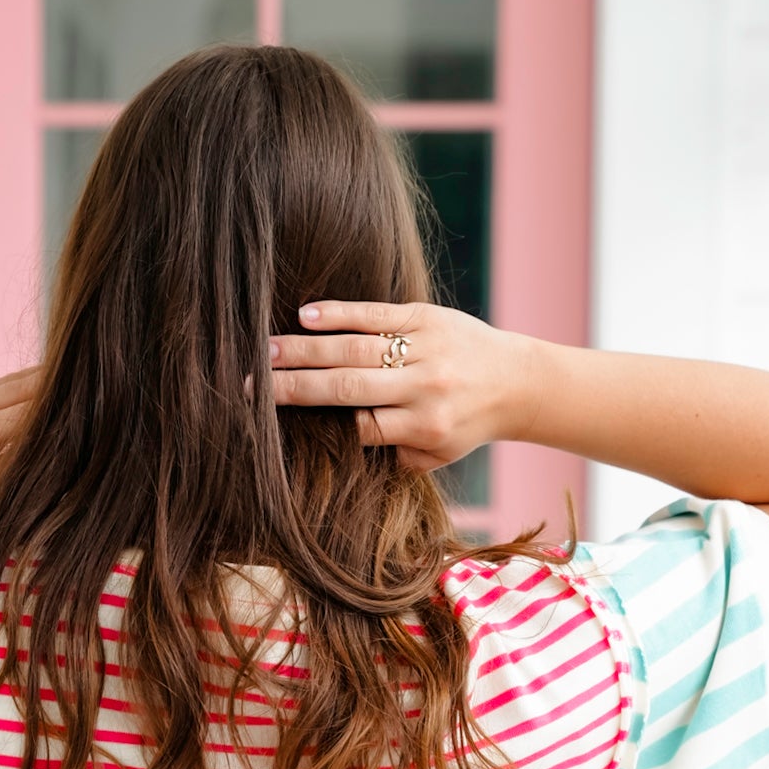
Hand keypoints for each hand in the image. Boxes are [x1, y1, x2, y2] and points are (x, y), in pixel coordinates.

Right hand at [268, 300, 530, 470]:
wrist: (517, 382)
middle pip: (346, 387)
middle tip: (251, 385)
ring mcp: (424, 348)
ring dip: (305, 349)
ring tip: (265, 351)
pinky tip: (305, 315)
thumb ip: (395, 453)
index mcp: (423, 426)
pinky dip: (339, 314)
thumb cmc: (467, 424)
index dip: (316, 422)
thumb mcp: (436, 454)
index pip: (358, 426)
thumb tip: (344, 440)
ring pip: (355, 348)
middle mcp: (423, 388)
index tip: (272, 422)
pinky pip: (376, 314)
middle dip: (295, 387)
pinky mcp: (426, 316)